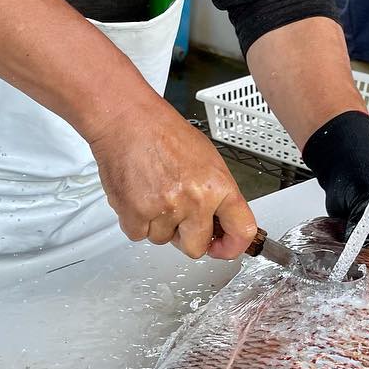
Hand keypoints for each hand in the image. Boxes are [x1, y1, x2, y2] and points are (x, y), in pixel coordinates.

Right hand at [89, 98, 256, 259]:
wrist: (128, 120)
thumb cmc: (164, 133)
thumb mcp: (208, 160)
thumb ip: (217, 196)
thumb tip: (220, 222)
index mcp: (217, 187)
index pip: (241, 231)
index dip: (233, 246)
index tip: (224, 247)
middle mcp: (194, 201)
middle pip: (196, 248)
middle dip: (187, 238)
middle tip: (179, 217)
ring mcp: (164, 210)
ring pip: (163, 240)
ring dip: (158, 225)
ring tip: (154, 193)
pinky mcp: (135, 214)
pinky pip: (139, 234)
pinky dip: (136, 221)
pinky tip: (139, 196)